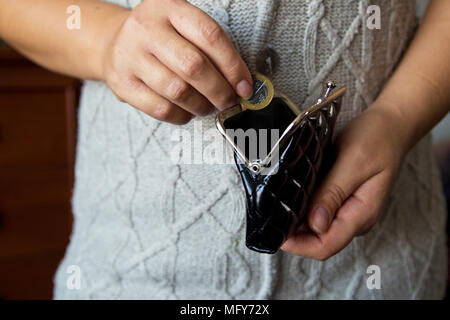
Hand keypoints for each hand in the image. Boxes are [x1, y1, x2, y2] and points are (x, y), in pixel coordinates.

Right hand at [102, 0, 251, 123]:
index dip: (233, 65)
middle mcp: (146, 28)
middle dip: (219, 90)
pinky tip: (187, 111)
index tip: (245, 86)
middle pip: (193, 66)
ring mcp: (130, 56)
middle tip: (229, 100)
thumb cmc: (159, 38)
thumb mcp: (182, 27)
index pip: (209, 35)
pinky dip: (181, 116)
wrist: (114, 42)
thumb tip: (241, 83)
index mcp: (169, 7)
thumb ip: (210, 48)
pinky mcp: (122, 84)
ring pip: (177, 91)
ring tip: (208, 106)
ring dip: (201, 105)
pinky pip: (160, 109)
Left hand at [281, 105, 407, 259]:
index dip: (299, 245)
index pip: (327, 245)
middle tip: (269, 218)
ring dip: (296, 224)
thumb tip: (316, 224)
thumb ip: (333, 193)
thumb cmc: (376, 139)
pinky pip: (317, 214)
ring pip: (315, 230)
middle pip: (318, 241)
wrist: (390, 125)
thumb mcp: (353, 162)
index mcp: (361, 214)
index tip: (276, 232)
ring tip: (275, 208)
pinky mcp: (341, 201)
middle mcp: (354, 218)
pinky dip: (302, 210)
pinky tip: (289, 199)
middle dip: (293, 235)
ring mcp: (348, 211)